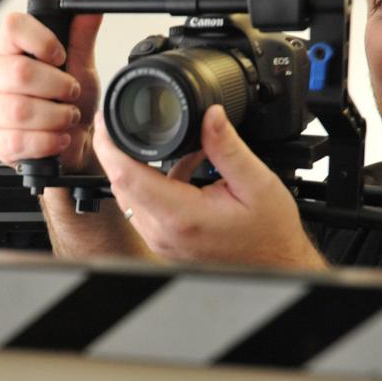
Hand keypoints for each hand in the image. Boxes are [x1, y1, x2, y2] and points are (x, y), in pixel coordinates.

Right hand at [0, 0, 107, 171]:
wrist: (72, 144)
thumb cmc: (69, 102)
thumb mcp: (81, 63)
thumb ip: (84, 29)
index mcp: (12, 51)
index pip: (12, 26)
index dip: (41, 39)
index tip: (60, 55)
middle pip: (18, 72)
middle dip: (57, 86)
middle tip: (71, 92)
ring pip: (20, 110)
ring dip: (55, 116)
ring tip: (67, 117)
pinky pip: (18, 140)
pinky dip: (47, 140)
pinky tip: (57, 137)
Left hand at [91, 104, 326, 268]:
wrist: (275, 266)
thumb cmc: (269, 234)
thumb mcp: (257, 183)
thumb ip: (228, 147)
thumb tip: (210, 114)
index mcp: (182, 217)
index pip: (126, 177)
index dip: (110, 146)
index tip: (105, 121)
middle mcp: (164, 233)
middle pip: (120, 186)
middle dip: (115, 151)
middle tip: (117, 121)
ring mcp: (162, 241)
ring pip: (129, 197)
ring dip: (132, 167)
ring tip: (146, 139)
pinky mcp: (165, 242)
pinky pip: (144, 208)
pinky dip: (150, 184)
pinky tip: (177, 167)